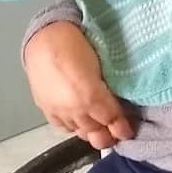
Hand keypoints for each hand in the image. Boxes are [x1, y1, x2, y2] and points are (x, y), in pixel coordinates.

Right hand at [23, 22, 132, 149]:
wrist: (43, 38)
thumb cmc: (75, 44)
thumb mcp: (101, 63)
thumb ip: (110, 88)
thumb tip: (119, 104)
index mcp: (91, 95)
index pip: (111, 119)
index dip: (122, 127)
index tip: (128, 130)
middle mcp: (74, 108)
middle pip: (95, 131)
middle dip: (108, 134)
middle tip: (116, 132)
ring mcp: (59, 110)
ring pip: (80, 132)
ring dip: (91, 131)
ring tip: (99, 128)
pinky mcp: (45, 108)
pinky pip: (63, 126)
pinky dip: (73, 126)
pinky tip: (78, 121)